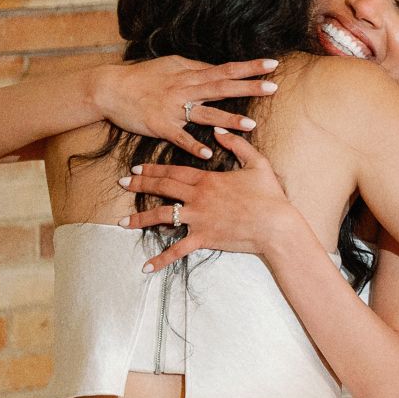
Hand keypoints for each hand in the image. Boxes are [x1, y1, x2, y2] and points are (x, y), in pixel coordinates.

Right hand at [90, 56, 279, 159]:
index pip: (225, 69)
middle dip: (248, 87)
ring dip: (228, 119)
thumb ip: (196, 68)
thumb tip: (220, 68)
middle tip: (273, 87)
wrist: (109, 89)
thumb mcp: (171, 65)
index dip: (249, 67)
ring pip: (205, 113)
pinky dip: (193, 146)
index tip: (273, 64)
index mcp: (189, 75)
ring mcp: (173, 108)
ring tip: (251, 124)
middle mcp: (184, 90)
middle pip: (221, 87)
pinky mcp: (160, 126)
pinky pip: (179, 137)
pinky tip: (208, 155)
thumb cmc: (142, 77)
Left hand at [118, 130, 296, 270]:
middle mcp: (197, 198)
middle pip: (162, 188)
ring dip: (139, 219)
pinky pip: (177, 250)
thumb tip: (219, 130)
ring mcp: (198, 219)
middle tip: (122, 183)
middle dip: (139, 185)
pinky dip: (161, 259)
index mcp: (208, 180)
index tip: (137, 169)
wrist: (277, 225)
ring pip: (162, 216)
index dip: (153, 169)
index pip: (173, 171)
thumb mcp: (257, 163)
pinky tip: (145, 267)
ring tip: (122, 221)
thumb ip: (237, 144)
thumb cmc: (270, 195)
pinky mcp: (204, 239)